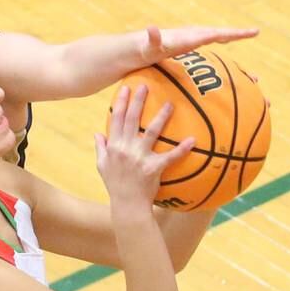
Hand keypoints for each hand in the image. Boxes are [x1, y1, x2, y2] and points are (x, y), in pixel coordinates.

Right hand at [94, 85, 193, 210]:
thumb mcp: (102, 166)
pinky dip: (182, 149)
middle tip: (145, 85)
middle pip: (132, 120)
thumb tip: (97, 134)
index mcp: (114, 147)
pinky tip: (192, 140)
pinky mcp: (154, 168)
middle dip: (138, 101)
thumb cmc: (115, 185)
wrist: (127, 205)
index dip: (121, 103)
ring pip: (151, 133)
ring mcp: (140, 158)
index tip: (126, 88)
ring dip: (161, 117)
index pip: (117, 119)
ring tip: (170, 104)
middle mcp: (126, 149)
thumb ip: (100, 148)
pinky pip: (170, 156)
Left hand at [141, 25, 258, 64]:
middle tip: (254, 31)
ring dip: (232, 36)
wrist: (140, 45)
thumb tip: (152, 28)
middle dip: (236, 33)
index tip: (243, 33)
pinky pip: (210, 42)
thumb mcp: (149, 47)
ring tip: (249, 34)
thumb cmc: (146, 49)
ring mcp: (192, 38)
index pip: (211, 35)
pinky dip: (222, 41)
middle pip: (218, 33)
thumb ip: (153, 39)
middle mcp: (192, 35)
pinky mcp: (191, 43)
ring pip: (216, 36)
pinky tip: (229, 45)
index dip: (227, 34)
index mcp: (188, 38)